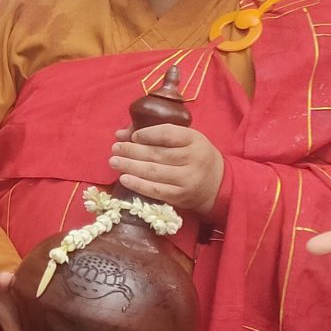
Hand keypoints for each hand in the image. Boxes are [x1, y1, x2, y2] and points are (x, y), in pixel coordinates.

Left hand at [107, 123, 223, 213]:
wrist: (217, 184)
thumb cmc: (194, 156)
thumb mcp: (184, 139)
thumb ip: (155, 133)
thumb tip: (120, 134)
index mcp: (195, 139)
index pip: (168, 134)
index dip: (147, 134)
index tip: (133, 136)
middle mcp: (193, 159)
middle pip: (157, 154)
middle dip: (132, 150)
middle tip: (115, 148)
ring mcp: (187, 179)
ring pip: (154, 171)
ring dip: (130, 166)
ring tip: (114, 161)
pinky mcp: (180, 196)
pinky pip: (155, 190)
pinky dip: (138, 185)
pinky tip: (124, 179)